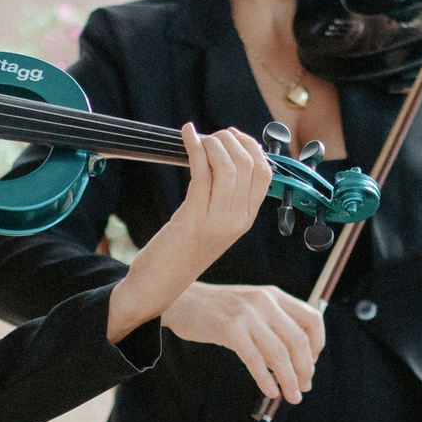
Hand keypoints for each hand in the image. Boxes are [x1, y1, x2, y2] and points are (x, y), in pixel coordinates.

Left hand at [105, 124, 274, 340]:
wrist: (157, 285)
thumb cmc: (178, 251)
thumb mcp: (210, 225)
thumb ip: (221, 198)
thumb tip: (222, 157)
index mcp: (245, 221)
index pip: (265, 174)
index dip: (251, 147)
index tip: (232, 136)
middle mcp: (236, 221)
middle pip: (248, 165)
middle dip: (230, 141)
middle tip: (212, 136)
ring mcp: (217, 221)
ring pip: (228, 167)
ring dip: (213, 143)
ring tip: (198, 137)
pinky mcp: (193, 218)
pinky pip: (201, 173)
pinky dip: (194, 147)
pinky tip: (186, 135)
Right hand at [161, 280, 327, 403]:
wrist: (182, 301)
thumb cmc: (219, 310)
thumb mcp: (252, 307)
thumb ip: (274, 325)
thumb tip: (299, 360)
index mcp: (274, 296)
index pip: (312, 320)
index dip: (318, 345)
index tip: (311, 363)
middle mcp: (265, 302)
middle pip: (299, 340)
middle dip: (306, 369)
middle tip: (304, 388)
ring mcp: (247, 315)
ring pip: (279, 354)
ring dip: (289, 380)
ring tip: (292, 396)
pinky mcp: (230, 330)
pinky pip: (255, 360)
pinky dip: (266, 379)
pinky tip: (270, 391)